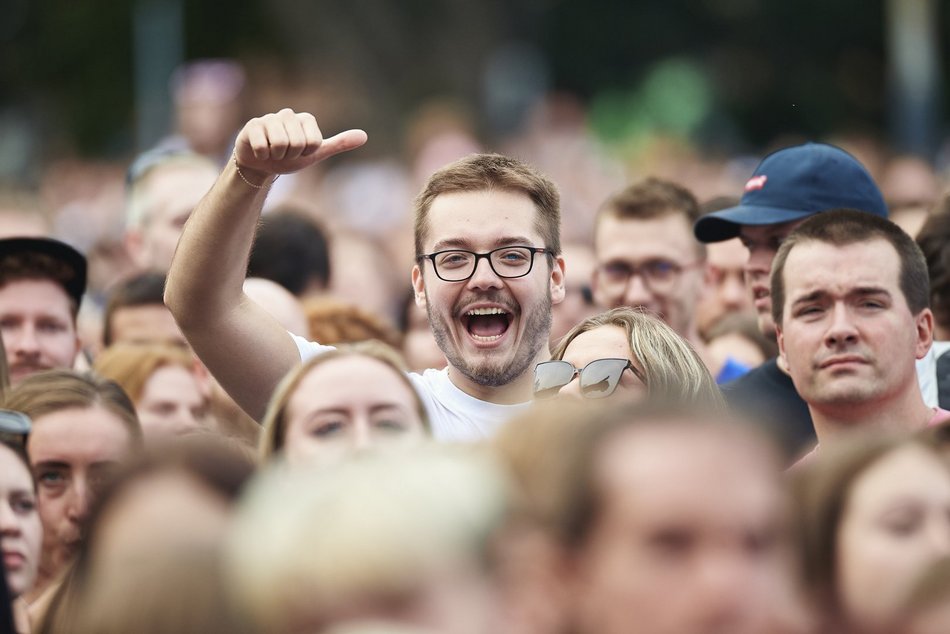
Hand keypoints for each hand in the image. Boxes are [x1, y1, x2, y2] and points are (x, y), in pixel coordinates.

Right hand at [233, 108, 366, 177]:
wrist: (261, 164)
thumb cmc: (290, 157)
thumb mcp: (316, 153)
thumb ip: (339, 144)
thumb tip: (364, 136)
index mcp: (306, 119)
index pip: (313, 142)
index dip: (306, 153)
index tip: (301, 152)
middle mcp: (288, 114)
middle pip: (296, 143)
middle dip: (291, 155)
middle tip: (285, 153)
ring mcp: (269, 118)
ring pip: (280, 144)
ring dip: (276, 155)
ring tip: (273, 151)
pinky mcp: (252, 125)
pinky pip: (263, 146)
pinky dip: (262, 155)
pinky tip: (260, 151)